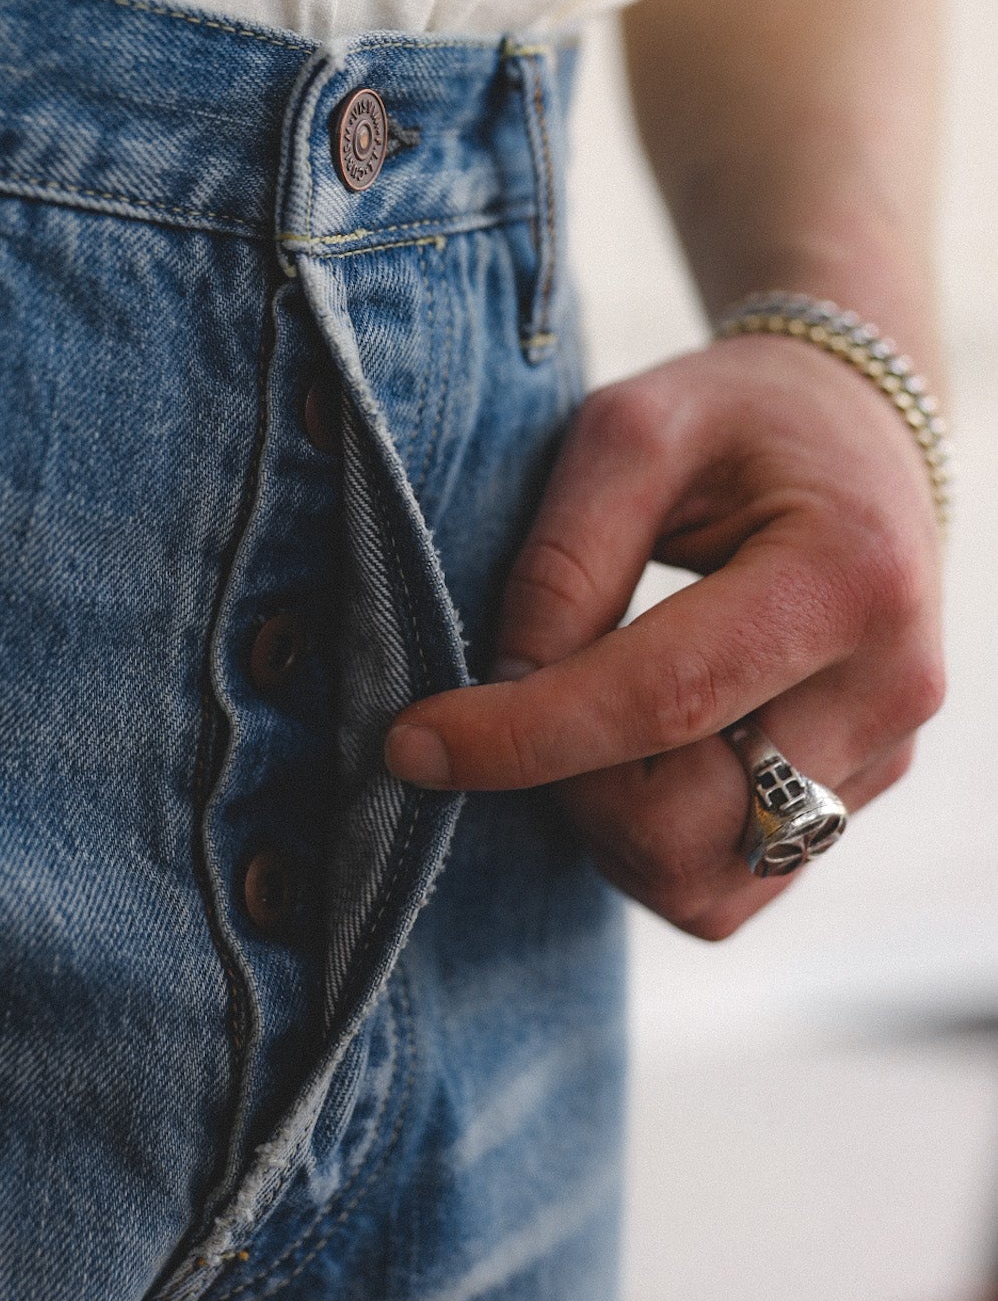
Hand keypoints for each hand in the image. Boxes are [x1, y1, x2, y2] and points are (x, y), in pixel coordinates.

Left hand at [384, 335, 945, 938]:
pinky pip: (730, 882)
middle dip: (563, 783)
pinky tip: (627, 754)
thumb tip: (500, 693)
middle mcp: (887, 687)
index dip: (522, 736)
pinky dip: (650, 841)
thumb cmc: (734, 417)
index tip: (412, 740)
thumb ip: (562, 563)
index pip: (664, 700)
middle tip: (516, 697)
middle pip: (685, 823)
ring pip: (703, 880)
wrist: (856, 427)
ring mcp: (884, 756)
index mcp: (845, 577)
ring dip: (603, 825)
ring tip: (575, 721)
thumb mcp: (630, 432)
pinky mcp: (858, 796)